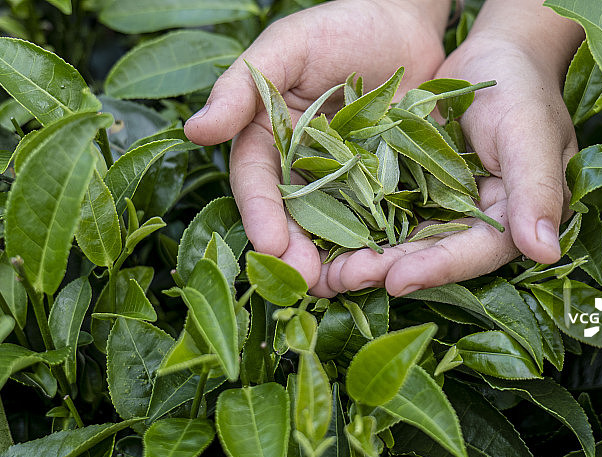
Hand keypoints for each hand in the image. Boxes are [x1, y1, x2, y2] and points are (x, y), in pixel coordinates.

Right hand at [184, 0, 447, 295]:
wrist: (405, 24)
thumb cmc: (339, 26)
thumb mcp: (286, 46)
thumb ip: (242, 86)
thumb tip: (195, 130)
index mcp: (270, 141)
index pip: (259, 185)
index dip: (262, 216)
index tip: (269, 245)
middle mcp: (304, 169)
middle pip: (296, 220)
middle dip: (298, 254)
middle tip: (306, 284)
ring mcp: (348, 182)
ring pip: (338, 230)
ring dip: (339, 262)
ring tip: (348, 286)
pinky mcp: (389, 186)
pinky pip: (386, 220)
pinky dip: (385, 244)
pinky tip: (390, 265)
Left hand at [324, 21, 582, 295]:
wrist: (494, 56)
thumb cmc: (522, 88)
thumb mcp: (531, 133)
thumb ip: (537, 189)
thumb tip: (546, 251)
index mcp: (513, 218)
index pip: (475, 253)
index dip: (437, 269)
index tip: (397, 281)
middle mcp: (475, 222)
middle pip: (431, 254)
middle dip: (388, 270)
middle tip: (343, 280)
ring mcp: (440, 206)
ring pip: (401, 240)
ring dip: (364, 256)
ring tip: (323, 273)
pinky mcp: (412, 188)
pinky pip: (382, 210)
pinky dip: (354, 222)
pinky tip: (320, 235)